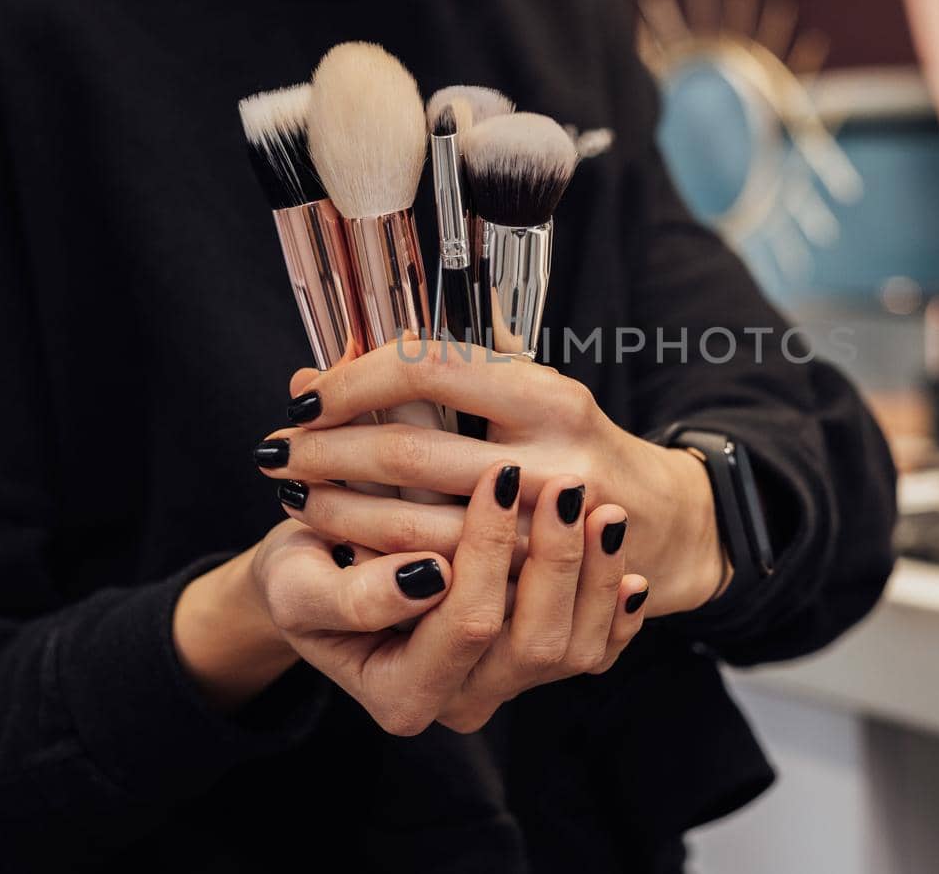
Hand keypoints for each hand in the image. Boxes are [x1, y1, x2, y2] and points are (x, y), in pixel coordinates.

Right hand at [180, 460, 646, 731]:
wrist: (320, 583)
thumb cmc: (303, 576)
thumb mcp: (297, 584)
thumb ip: (348, 594)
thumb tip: (426, 576)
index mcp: (400, 695)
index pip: (465, 625)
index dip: (484, 552)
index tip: (496, 476)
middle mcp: (459, 703)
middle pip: (532, 644)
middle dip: (555, 560)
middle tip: (564, 482)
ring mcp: (502, 686)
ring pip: (574, 649)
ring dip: (594, 577)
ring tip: (602, 508)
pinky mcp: (532, 665)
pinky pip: (595, 650)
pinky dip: (616, 609)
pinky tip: (629, 563)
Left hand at [261, 340, 724, 616]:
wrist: (662, 521)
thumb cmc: (575, 441)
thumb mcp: (530, 387)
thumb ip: (450, 364)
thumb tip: (341, 348)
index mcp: (548, 396)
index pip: (428, 369)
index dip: (356, 380)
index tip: (308, 395)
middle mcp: (555, 460)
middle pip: (408, 452)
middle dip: (328, 452)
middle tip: (276, 452)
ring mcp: (546, 535)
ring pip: (414, 526)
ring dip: (339, 511)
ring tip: (295, 498)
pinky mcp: (533, 590)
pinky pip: (441, 576)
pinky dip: (379, 557)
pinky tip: (341, 542)